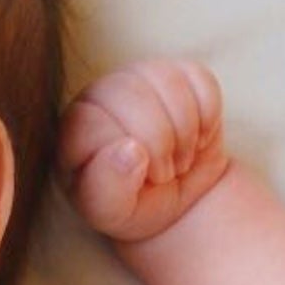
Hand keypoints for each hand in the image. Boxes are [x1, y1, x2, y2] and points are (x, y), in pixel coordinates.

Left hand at [57, 57, 231, 245]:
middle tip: (165, 173)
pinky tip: (197, 137)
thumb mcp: (111, 212)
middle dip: (162, 145)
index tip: (140, 180)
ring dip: (187, 133)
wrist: (177, 193)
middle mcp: (104, 91)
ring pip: (170, 83)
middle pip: (135, 96)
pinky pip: (202, 81)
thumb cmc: (132, 203)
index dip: (126, 158)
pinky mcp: (181, 72)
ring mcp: (142, 75)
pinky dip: (208, 119)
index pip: (94, 123)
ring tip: (180, 158)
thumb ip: (106, 190)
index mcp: (76, 124)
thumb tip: (130, 150)